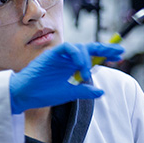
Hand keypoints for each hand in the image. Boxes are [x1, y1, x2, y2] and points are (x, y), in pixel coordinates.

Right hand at [8, 42, 124, 113]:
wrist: (24, 95)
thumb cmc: (42, 93)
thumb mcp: (69, 93)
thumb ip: (84, 91)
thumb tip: (101, 91)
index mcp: (71, 67)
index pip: (91, 57)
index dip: (105, 55)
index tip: (119, 56)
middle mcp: (67, 59)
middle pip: (89, 49)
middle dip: (105, 48)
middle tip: (119, 50)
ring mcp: (59, 56)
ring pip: (80, 47)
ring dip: (89, 56)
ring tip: (93, 67)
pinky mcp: (51, 54)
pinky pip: (67, 48)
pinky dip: (76, 54)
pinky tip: (81, 64)